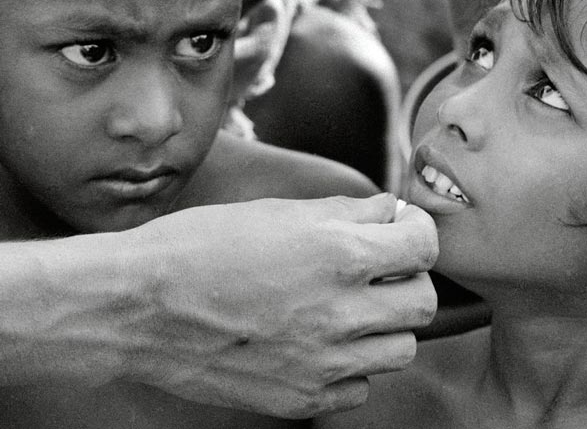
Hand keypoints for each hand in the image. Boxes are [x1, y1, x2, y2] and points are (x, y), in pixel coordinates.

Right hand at [126, 194, 437, 416]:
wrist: (137, 308)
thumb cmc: (201, 247)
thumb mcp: (279, 211)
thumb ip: (347, 212)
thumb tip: (389, 211)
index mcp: (339, 256)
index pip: (425, 246)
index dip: (417, 231)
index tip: (401, 230)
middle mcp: (341, 313)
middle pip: (423, 302)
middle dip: (408, 279)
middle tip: (379, 270)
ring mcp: (323, 364)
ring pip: (402, 349)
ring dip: (386, 325)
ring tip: (349, 309)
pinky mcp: (302, 399)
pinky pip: (360, 386)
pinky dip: (351, 365)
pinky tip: (320, 343)